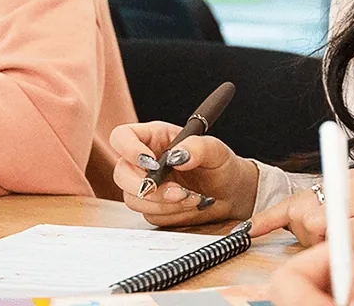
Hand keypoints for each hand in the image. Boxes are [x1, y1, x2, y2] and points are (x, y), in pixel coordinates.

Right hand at [108, 121, 259, 226]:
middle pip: (121, 174)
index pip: (122, 137)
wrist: (231, 193)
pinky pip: (150, 215)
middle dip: (148, 186)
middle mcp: (144, 161)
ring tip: (194, 198)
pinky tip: (192, 206)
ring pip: (134, 199)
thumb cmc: (221, 165)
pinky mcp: (152, 207)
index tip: (152, 163)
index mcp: (154, 137)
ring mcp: (146, 186)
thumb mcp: (216, 150)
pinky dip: (172, 214)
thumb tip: (179, 156)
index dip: (129, 149)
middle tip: (177, 192)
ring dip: (164, 203)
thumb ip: (198, 147)